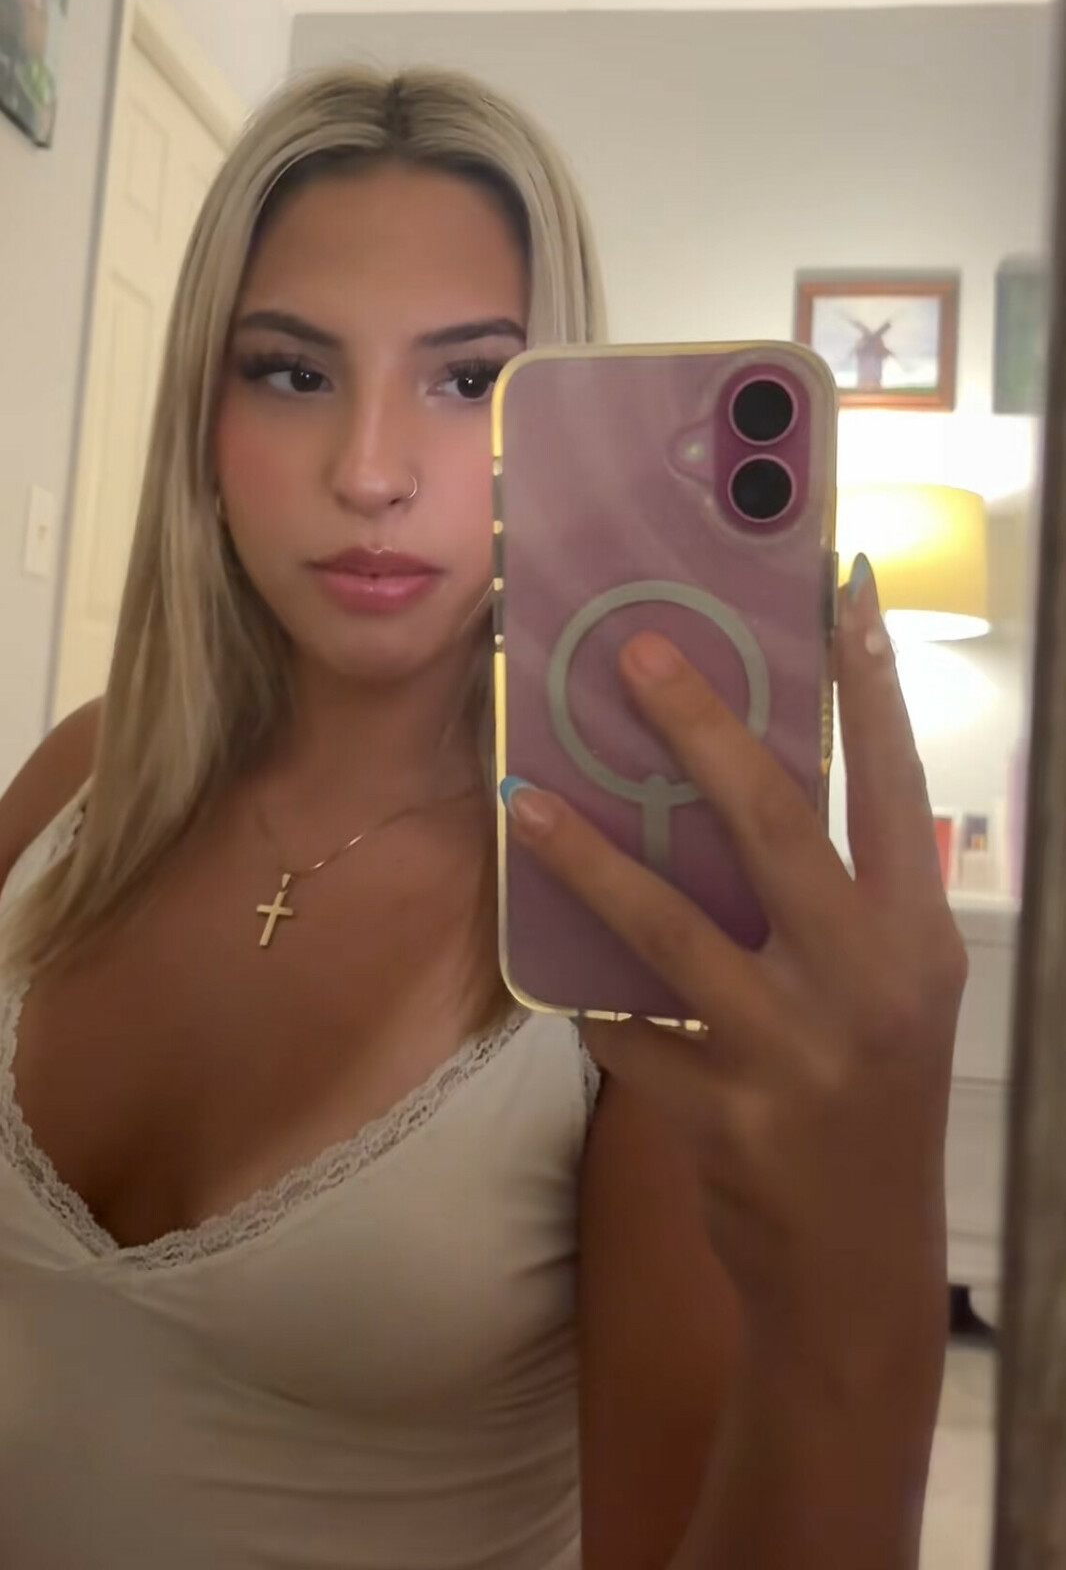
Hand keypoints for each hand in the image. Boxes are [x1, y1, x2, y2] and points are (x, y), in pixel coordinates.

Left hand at [501, 557, 967, 1388]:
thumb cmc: (870, 1097)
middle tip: (632, 653)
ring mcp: (792, 1054)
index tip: (840, 593)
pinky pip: (629, 1033)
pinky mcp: (721, 1117)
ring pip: (671, 930)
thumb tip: (744, 782)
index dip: (871, 689)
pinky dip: (594, 1003)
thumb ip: (838, 901)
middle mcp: (866, 984)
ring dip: (589, 860)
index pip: (894, 786)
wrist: (859, 1266)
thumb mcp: (884, 991)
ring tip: (522, 800)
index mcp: (915, 938)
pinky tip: (560, 981)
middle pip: (774, 828)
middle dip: (700, 729)